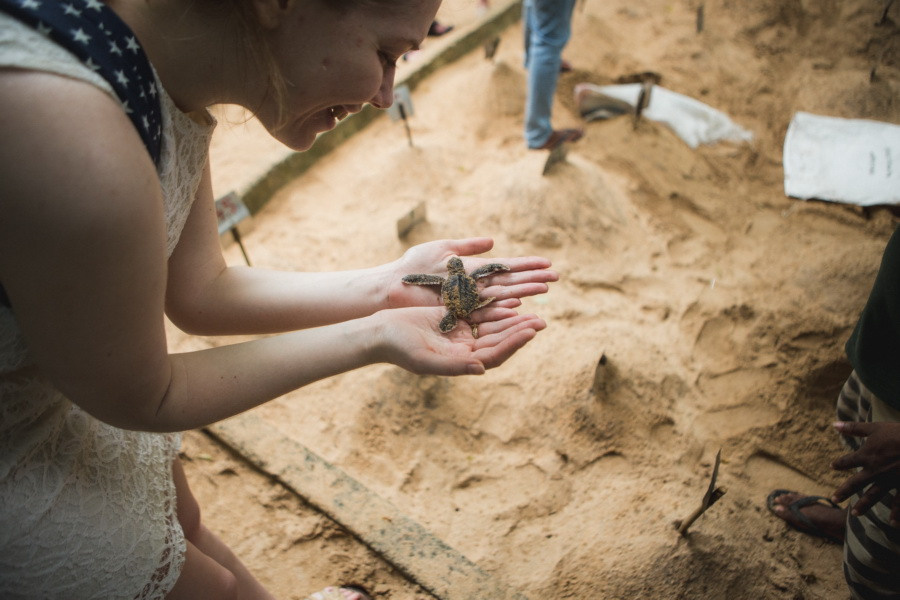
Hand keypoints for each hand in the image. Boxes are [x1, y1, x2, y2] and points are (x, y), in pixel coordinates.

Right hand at [374, 305, 546, 375]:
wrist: (379, 332)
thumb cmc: (399, 348)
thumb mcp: (425, 359)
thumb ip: (454, 365)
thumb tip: (481, 369)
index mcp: (460, 363)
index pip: (494, 355)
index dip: (512, 343)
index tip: (530, 331)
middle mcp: (464, 351)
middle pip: (498, 341)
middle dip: (519, 331)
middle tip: (541, 321)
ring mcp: (460, 335)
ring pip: (492, 327)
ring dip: (511, 320)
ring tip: (533, 312)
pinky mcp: (454, 319)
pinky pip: (480, 314)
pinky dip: (494, 308)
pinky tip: (508, 300)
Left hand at [387, 238, 557, 309]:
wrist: (392, 285)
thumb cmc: (413, 266)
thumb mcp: (443, 248)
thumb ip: (468, 246)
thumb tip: (493, 242)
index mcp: (473, 271)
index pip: (506, 267)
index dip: (526, 266)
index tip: (547, 264)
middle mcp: (475, 287)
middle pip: (509, 283)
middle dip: (532, 280)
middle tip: (555, 278)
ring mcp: (467, 300)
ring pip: (501, 296)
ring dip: (523, 292)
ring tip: (544, 289)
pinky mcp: (457, 311)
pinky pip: (483, 310)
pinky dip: (500, 306)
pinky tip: (518, 303)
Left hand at [831, 421, 899, 524]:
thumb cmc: (899, 433)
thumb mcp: (875, 428)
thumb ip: (854, 428)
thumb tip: (834, 425)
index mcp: (867, 455)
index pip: (848, 461)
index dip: (840, 463)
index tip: (833, 466)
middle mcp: (876, 470)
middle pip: (856, 482)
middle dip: (844, 491)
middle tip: (833, 499)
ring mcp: (890, 480)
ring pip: (874, 495)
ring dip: (864, 505)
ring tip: (855, 514)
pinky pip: (899, 502)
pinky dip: (896, 513)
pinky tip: (892, 524)